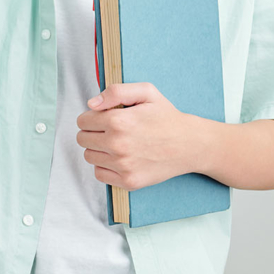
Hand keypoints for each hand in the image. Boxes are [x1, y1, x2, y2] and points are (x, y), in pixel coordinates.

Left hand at [76, 83, 203, 190]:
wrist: (191, 144)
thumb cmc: (167, 117)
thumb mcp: (146, 92)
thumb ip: (115, 91)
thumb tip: (91, 104)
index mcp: (118, 121)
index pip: (82, 121)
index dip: (92, 117)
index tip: (104, 118)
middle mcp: (118, 145)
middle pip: (82, 139)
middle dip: (93, 132)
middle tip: (111, 131)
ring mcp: (123, 166)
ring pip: (89, 157)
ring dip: (98, 149)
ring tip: (117, 144)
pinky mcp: (129, 182)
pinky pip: (99, 175)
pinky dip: (105, 167)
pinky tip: (120, 158)